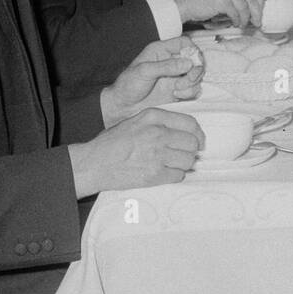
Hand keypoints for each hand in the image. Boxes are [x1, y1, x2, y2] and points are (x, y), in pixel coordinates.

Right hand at [69, 107, 203, 195]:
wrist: (94, 163)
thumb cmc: (113, 143)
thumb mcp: (135, 121)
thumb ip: (159, 123)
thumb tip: (187, 132)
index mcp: (153, 117)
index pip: (190, 123)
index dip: (198, 135)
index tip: (198, 142)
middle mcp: (158, 133)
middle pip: (192, 143)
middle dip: (191, 151)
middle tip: (183, 156)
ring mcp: (157, 154)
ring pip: (188, 160)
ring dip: (183, 165)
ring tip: (172, 165)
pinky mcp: (154, 174)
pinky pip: (178, 176)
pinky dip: (174, 176)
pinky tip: (164, 173)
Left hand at [100, 36, 204, 126]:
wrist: (124, 107)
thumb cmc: (128, 86)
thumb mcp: (145, 71)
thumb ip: (167, 66)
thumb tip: (188, 63)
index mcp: (161, 51)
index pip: (185, 43)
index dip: (193, 50)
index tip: (193, 62)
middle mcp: (171, 62)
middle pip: (195, 59)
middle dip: (195, 70)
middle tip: (188, 78)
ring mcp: (176, 76)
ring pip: (197, 75)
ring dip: (191, 83)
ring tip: (176, 89)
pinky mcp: (179, 90)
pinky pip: (194, 88)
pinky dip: (189, 93)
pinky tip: (176, 95)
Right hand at [171, 0, 264, 26]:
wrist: (182, 3)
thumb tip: (254, 7)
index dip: (260, 1)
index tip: (261, 11)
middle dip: (257, 12)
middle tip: (257, 22)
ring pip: (245, 6)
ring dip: (245, 18)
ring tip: (242, 24)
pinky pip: (236, 12)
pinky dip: (236, 20)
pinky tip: (233, 22)